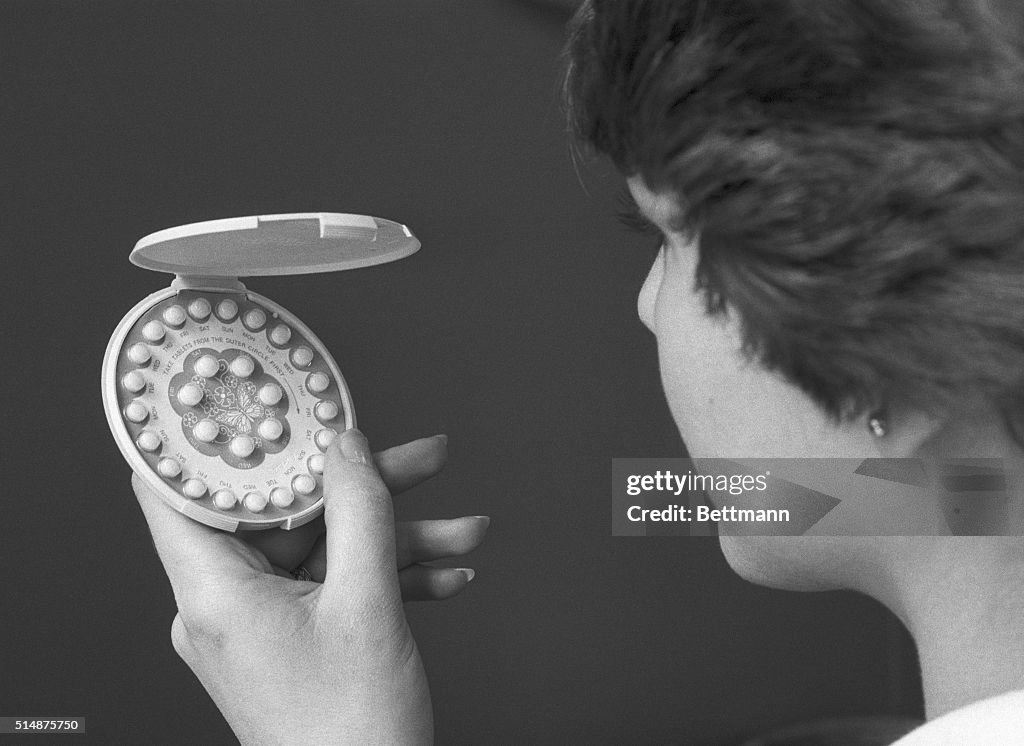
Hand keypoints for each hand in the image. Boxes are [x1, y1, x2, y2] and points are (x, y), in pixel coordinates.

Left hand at [133, 430, 487, 744]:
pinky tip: (446, 572)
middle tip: (415, 456)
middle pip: (286, 512)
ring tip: (462, 527)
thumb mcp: (368, 607)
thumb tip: (349, 448)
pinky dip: (391, 573)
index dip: (214, 438)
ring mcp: (263, 623)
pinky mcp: (295, 637)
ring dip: (397, 535)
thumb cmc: (351, 737)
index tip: (247, 395)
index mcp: (217, 595)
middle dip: (361, 486)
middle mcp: (227, 605)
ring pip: (325, 546)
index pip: (183, 490)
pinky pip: (339, 583)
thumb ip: (360, 513)